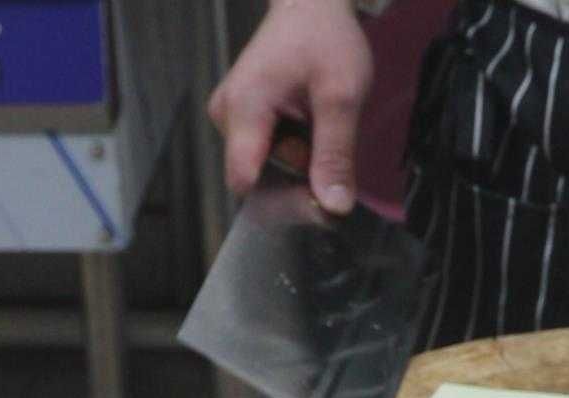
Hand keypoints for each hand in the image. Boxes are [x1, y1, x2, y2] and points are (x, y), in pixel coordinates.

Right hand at [208, 0, 371, 214]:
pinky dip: (295, 144)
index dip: (282, 200)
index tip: (318, 197)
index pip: (245, 182)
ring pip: (268, 165)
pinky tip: (308, 120)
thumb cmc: (324, 39)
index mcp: (243, 109)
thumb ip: (335, 154)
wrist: (310, 4)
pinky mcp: (241, 117)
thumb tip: (334, 207)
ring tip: (319, 119)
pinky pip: (268, 150)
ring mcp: (231, 117)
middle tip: (329, 137)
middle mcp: (226, 117)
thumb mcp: (342, 97)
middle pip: (261, 176)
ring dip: (301, 156)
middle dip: (300, 171)